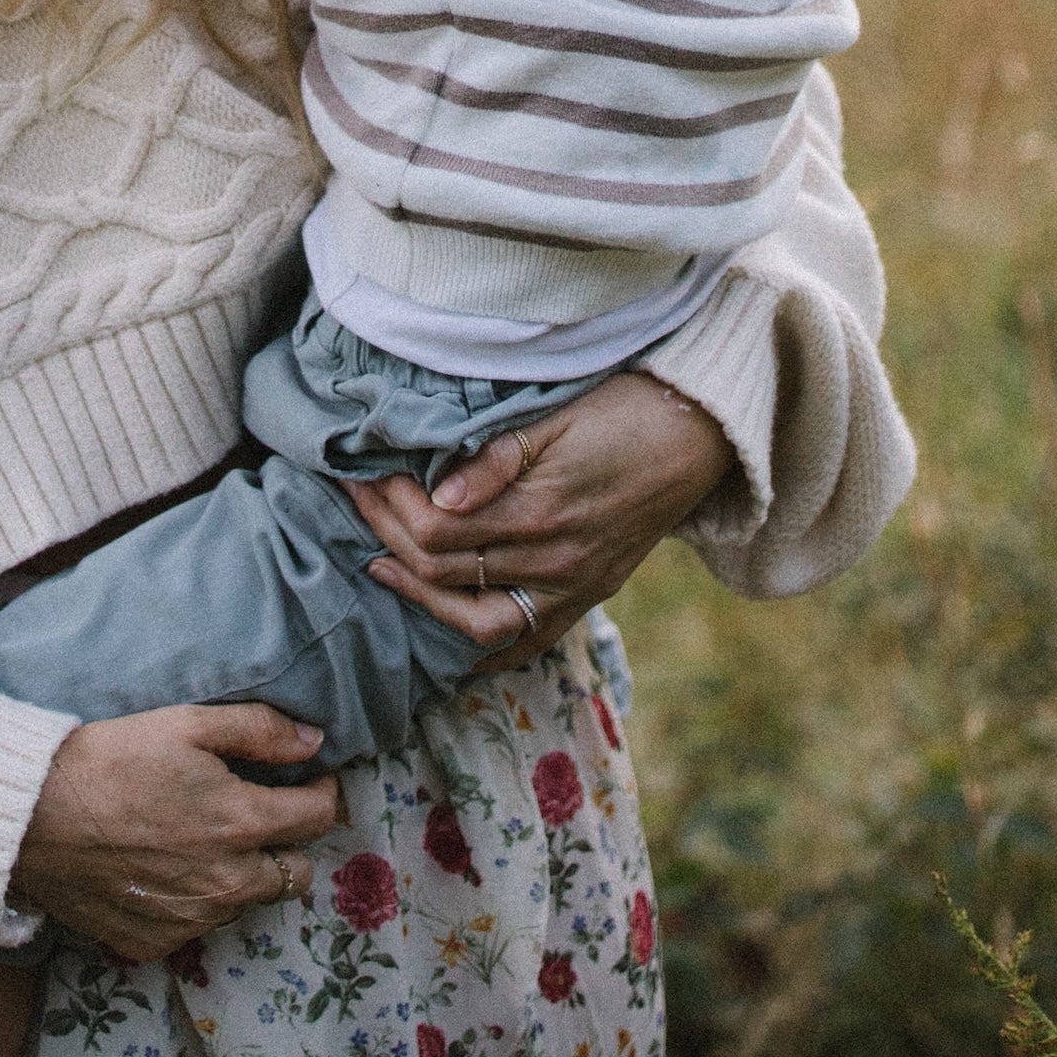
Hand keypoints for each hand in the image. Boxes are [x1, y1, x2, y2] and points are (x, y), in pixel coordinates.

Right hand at [13, 705, 338, 962]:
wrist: (33, 816)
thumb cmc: (112, 759)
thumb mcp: (187, 723)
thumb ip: (260, 731)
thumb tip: (315, 740)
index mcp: (241, 823)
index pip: (318, 818)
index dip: (321, 793)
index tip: (308, 780)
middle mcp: (226, 883)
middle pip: (295, 874)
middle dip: (288, 842)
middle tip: (258, 813)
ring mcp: (191, 920)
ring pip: (248, 901)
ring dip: (243, 873)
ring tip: (203, 838)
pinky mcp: (155, 942)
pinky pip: (199, 926)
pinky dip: (196, 900)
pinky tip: (165, 867)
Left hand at [349, 369, 734, 672]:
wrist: (700, 436)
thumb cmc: (624, 410)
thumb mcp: (558, 417)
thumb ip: (497, 458)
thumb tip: (439, 494)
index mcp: (541, 513)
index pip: (437, 531)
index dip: (390, 505)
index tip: (362, 471)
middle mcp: (554, 563)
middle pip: (445, 573)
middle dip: (389, 537)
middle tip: (357, 500)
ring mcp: (571, 588)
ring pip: (476, 623)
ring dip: (421, 598)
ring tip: (382, 566)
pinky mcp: (586, 595)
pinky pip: (524, 641)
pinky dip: (479, 646)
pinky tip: (445, 626)